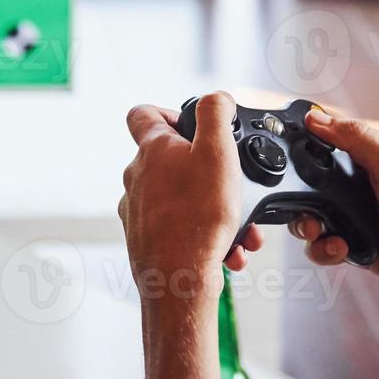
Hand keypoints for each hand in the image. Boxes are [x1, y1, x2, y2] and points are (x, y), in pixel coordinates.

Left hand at [118, 92, 263, 309]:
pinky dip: (203, 234)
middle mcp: (138, 177)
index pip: (143, 114)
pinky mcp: (145, 239)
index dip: (167, 112)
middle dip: (207, 172)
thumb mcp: (217, 152)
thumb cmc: (197, 218)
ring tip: (240, 228)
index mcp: (152, 150)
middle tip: (231, 186)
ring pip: (180, 200)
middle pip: (171, 161)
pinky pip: (179, 227)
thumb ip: (215, 114)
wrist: (179, 280)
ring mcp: (138, 210)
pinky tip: (227, 248)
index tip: (191, 125)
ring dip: (212, 208)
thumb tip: (216, 97)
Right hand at [289, 107, 378, 292]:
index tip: (283, 163)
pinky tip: (342, 249)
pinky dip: (323, 251)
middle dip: (295, 200)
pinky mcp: (355, 248)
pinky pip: (322, 249)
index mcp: (363, 159)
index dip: (298, 156)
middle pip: (305, 189)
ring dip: (306, 228)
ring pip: (308, 221)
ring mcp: (353, 219)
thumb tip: (315, 117)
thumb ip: (356, 138)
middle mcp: (354, 188)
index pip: (318, 150)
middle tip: (304, 209)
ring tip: (320, 232)